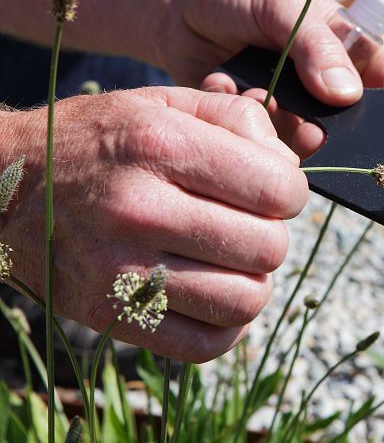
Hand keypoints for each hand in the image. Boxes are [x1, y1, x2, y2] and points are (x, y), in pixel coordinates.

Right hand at [0, 87, 307, 361]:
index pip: (278, 190)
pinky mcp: (111, 317)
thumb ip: (237, 119)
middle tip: (247, 223)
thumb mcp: (163, 102)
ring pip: (245, 301)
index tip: (272, 190)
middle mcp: (140, 211)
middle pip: (268, 248)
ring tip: (230, 258)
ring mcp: (122, 272)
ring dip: (253, 281)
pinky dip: (225, 324)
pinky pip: (206, 344)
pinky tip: (212, 293)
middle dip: (272, 234)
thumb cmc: (97, 141)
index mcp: (160, 148)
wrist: (2, 187)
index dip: (291, 192)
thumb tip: (291, 167)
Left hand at [155, 0, 383, 156]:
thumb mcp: (278, 3)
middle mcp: (326, 81)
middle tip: (302, 122)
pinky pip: (268, 142)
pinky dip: (247, 125)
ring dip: (279, 124)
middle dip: (326, 128)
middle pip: (351, 124)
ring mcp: (294, 105)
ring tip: (250, 92)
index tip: (377, 129)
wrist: (167, 6)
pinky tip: (225, 89)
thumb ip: (314, 45)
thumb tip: (347, 95)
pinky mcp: (261, 123)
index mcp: (348, 45)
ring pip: (308, 139)